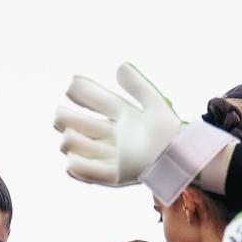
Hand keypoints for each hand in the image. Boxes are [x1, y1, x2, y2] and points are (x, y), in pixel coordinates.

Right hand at [55, 62, 183, 186]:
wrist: (181, 160)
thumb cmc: (170, 132)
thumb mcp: (155, 105)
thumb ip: (137, 86)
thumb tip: (119, 66)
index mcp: (122, 116)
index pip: (97, 100)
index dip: (83, 91)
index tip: (72, 84)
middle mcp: (112, 135)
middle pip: (80, 123)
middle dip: (67, 117)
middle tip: (60, 114)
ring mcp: (111, 155)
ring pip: (80, 146)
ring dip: (72, 141)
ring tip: (70, 136)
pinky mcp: (114, 176)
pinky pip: (89, 173)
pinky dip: (79, 168)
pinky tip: (71, 161)